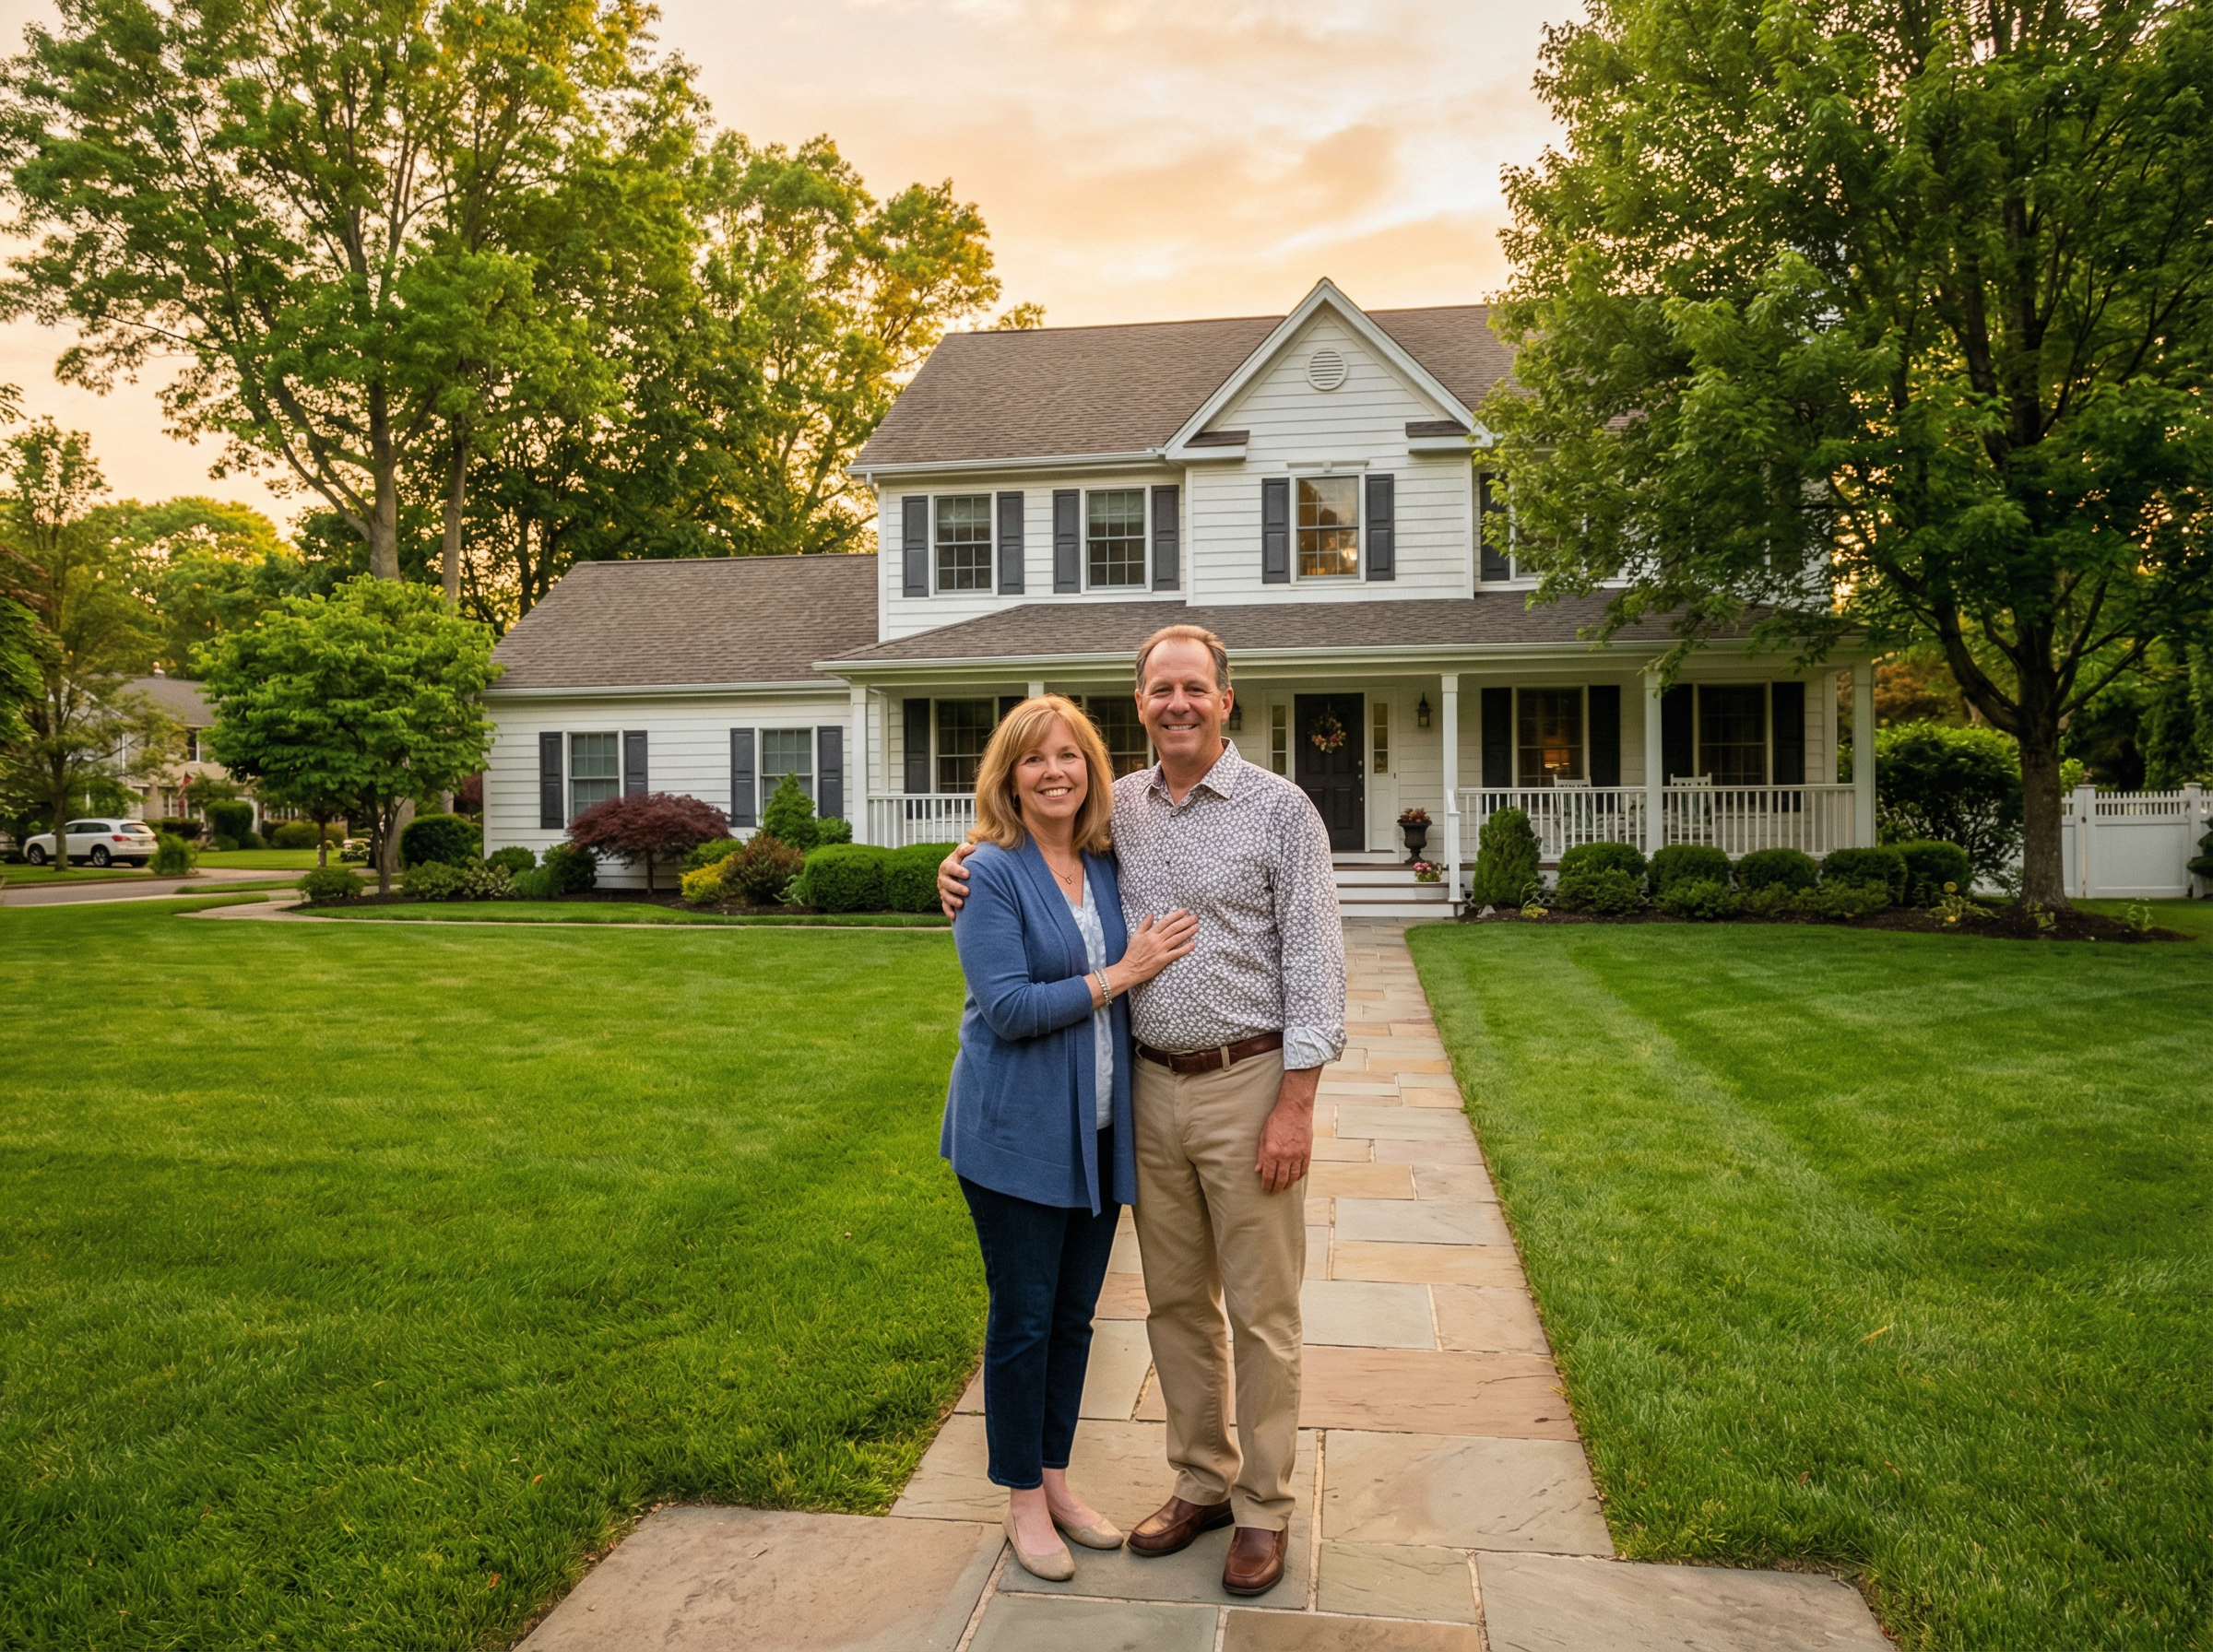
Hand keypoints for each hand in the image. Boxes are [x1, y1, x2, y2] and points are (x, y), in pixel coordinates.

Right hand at [938, 841, 976, 917]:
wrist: (962, 871)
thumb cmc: (965, 860)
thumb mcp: (964, 853)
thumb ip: (965, 849)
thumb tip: (972, 848)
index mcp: (947, 865)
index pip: (949, 867)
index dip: (957, 871)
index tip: (968, 874)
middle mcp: (943, 877)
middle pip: (946, 883)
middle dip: (956, 888)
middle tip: (967, 892)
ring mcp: (943, 889)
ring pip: (945, 896)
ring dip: (952, 900)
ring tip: (962, 904)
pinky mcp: (945, 898)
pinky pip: (945, 906)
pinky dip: (948, 911)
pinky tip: (955, 917)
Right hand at [1115, 909, 1197, 985]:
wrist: (1130, 969)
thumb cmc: (1132, 953)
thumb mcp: (1136, 936)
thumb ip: (1144, 924)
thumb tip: (1151, 914)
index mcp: (1150, 933)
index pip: (1166, 921)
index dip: (1176, 915)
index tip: (1185, 911)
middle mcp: (1156, 940)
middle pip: (1174, 928)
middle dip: (1186, 921)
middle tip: (1195, 917)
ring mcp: (1160, 950)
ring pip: (1177, 938)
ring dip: (1188, 932)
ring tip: (1196, 927)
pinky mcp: (1163, 960)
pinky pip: (1176, 953)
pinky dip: (1185, 948)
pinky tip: (1193, 944)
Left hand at [1254, 1067, 1318, 1193]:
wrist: (1295, 1110)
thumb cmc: (1276, 1121)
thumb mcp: (1263, 1136)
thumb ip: (1261, 1155)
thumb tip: (1258, 1170)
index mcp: (1272, 1152)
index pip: (1269, 1176)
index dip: (1266, 1185)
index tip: (1265, 1190)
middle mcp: (1285, 1156)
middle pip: (1281, 1179)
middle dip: (1276, 1188)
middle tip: (1273, 1192)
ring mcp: (1297, 1155)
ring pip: (1293, 1177)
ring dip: (1288, 1185)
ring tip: (1284, 1187)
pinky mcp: (1307, 1152)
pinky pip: (1303, 1169)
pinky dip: (1299, 1176)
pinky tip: (1295, 1178)